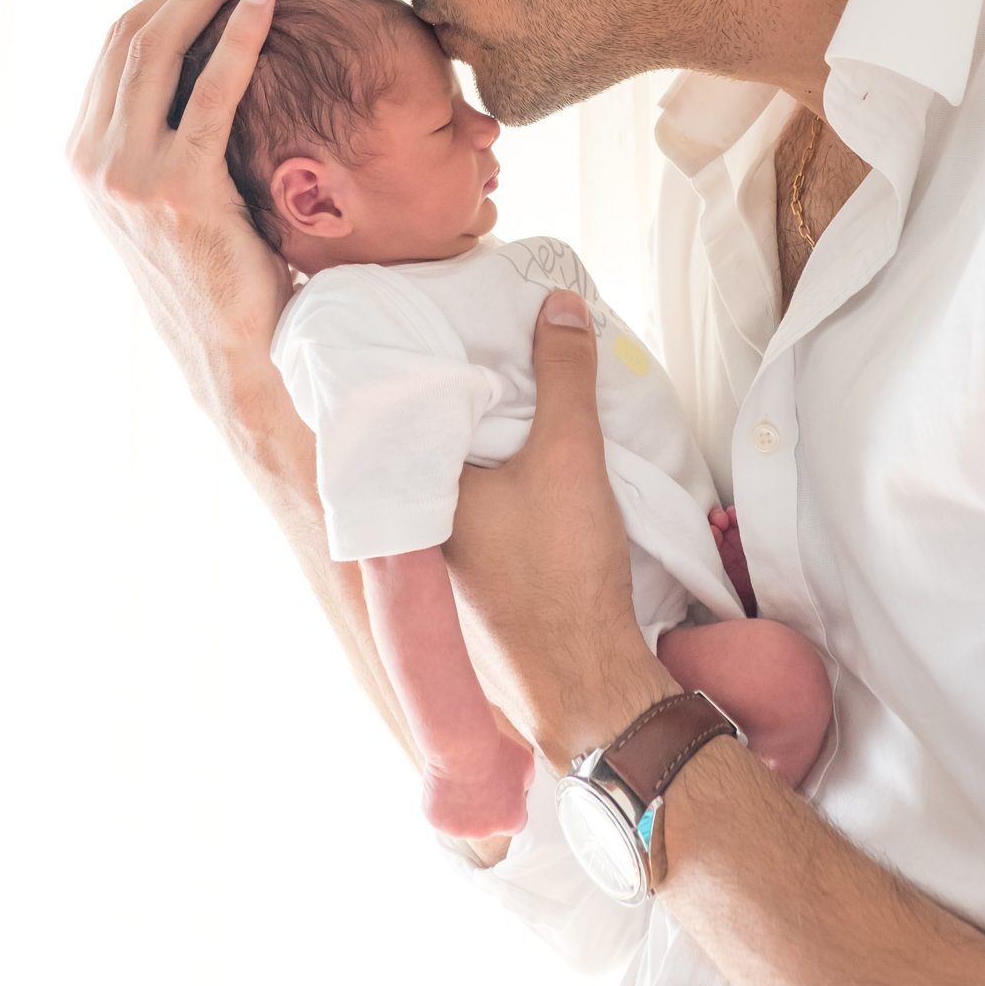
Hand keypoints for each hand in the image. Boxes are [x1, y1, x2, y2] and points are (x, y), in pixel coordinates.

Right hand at [66, 0, 291, 426]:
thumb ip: (168, 139)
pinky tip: (265, 3)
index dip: (164, 0)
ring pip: (159, 51)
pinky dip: (238, 37)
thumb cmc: (219, 270)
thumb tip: (201, 71)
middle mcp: (92, 161)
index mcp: (84, 156)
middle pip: (131, 37)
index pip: (115, 50)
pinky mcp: (178, 187)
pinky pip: (210, 90)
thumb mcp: (171, 196)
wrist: (231, 346)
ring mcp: (127, 174)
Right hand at [421, 731, 534, 840]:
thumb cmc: (494, 751)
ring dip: (462, 806)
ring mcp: (459, 829)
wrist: (461, 745)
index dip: (507, 805)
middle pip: (487, 823)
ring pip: (462, 820)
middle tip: (477, 780)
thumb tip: (520, 790)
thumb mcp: (525, 764)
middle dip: (484, 807)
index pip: (514, 822)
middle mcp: (486, 831)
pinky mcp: (437, 821)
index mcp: (511, 820)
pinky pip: (441, 814)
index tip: (499, 790)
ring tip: (460, 778)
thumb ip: (525, 784)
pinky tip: (445, 782)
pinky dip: (442, 801)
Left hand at [445, 291, 678, 773]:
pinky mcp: (471, 573)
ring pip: (450, 471)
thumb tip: (559, 304)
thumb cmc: (563, 573)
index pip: (398, 406)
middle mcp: (413, 524)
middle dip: (450, 392)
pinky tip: (522, 448)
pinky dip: (490, 470)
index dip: (416, 360)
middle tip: (475, 336)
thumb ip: (564, 374)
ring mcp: (439, 554)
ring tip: (504, 379)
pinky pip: (471, 501)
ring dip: (474, 434)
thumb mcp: (569, 454)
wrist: (587, 681)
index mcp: (414, 491)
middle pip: (424, 437)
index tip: (432, 318)